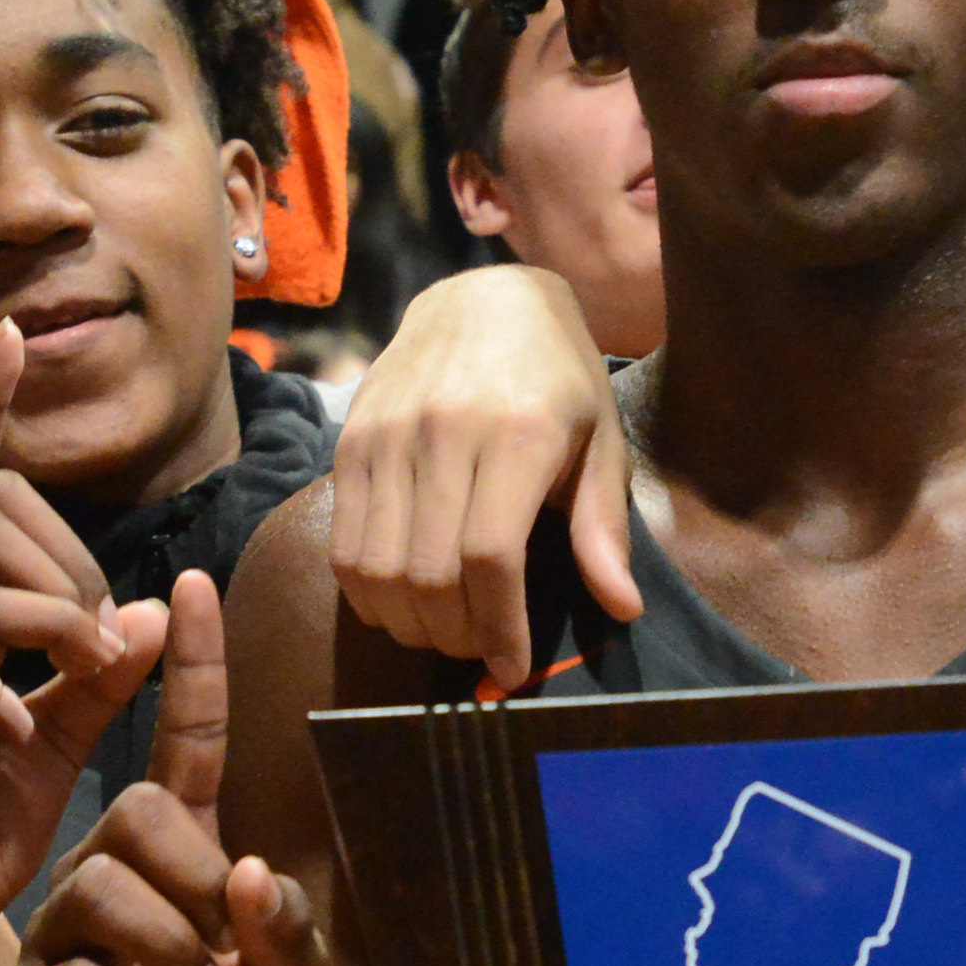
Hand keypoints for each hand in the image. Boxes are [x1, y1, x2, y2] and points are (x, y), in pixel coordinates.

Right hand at [9, 568, 328, 965]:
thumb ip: (286, 922)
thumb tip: (240, 868)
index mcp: (177, 848)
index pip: (183, 740)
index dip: (193, 668)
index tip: (193, 586)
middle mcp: (109, 870)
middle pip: (138, 815)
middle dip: (195, 887)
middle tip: (222, 962)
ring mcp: (62, 934)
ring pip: (104, 893)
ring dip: (172, 959)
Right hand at [331, 264, 644, 687]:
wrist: (481, 299)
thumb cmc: (557, 375)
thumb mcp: (600, 440)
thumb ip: (605, 526)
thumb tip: (622, 609)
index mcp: (516, 433)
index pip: (490, 558)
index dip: (498, 628)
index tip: (512, 666)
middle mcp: (442, 433)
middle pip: (429, 574)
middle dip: (456, 636)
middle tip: (482, 649)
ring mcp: (386, 437)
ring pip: (377, 569)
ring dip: (409, 625)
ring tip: (446, 632)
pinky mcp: (349, 444)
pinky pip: (344, 546)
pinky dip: (368, 595)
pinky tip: (404, 604)